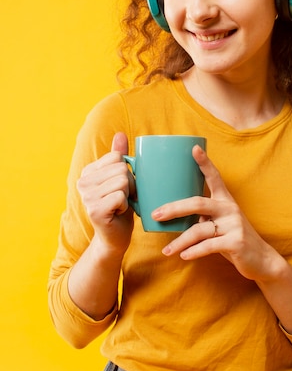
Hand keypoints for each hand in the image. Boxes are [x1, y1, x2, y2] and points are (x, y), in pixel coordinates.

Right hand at [77, 132, 134, 257]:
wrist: (115, 237)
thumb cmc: (120, 207)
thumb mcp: (120, 179)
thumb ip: (119, 157)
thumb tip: (121, 134)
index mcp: (88, 172)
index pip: (117, 157)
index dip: (127, 172)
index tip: (122, 187)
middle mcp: (82, 182)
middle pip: (122, 169)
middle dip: (131, 184)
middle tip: (123, 198)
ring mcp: (86, 196)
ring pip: (123, 182)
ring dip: (129, 195)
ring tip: (120, 205)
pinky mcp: (94, 210)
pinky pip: (121, 197)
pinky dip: (126, 206)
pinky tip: (118, 213)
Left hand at [153, 145, 279, 282]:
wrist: (261, 259)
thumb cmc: (233, 238)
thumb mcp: (220, 222)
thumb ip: (203, 216)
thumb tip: (171, 216)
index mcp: (225, 200)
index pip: (214, 177)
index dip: (204, 163)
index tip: (194, 149)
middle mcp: (230, 208)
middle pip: (198, 203)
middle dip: (174, 208)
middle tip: (156, 215)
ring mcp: (234, 224)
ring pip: (199, 230)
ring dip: (180, 242)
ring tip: (167, 250)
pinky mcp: (236, 242)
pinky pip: (208, 246)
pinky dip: (194, 251)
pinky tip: (184, 256)